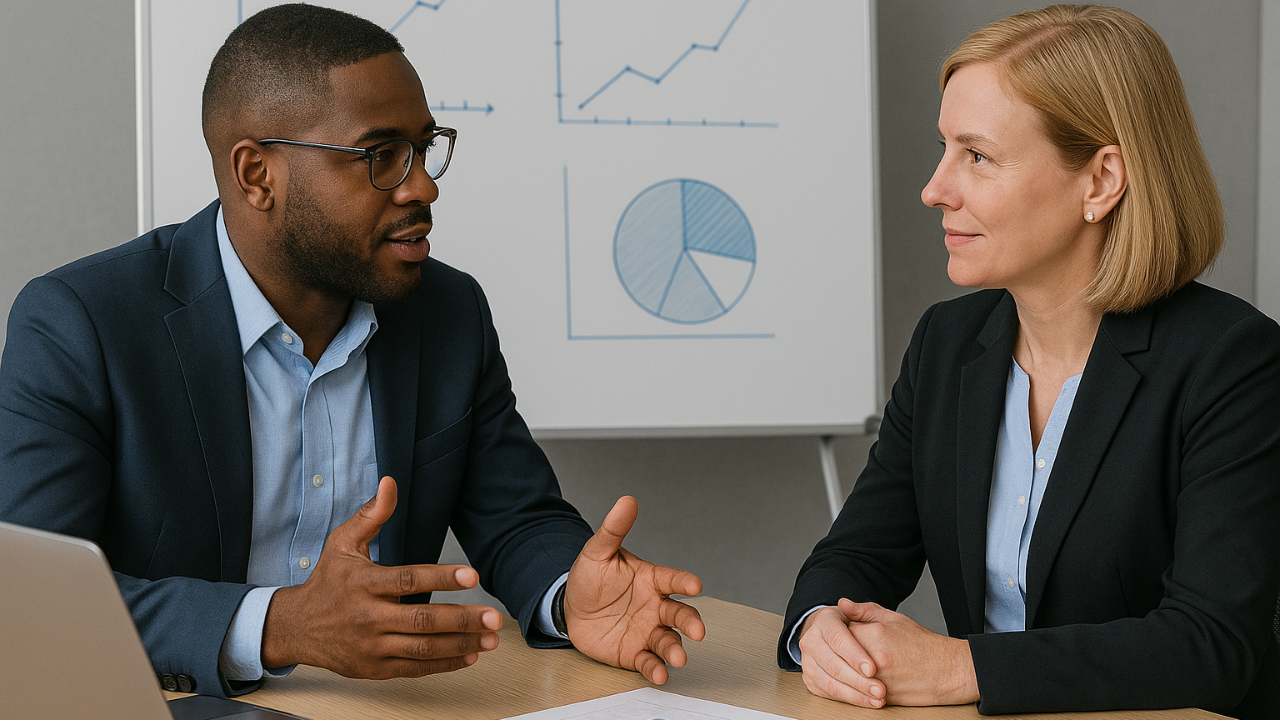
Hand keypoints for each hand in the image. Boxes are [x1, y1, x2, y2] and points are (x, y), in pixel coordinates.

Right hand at [261, 476, 502, 678]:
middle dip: (462, 620)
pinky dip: (444, 664)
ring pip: (422, 649)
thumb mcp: (342, 543)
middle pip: (421, 621)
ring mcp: (372, 646)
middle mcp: (368, 618)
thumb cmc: (326, 581)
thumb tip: (390, 482)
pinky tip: (469, 656)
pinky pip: (415, 668)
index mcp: (363, 584)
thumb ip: (371, 515)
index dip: (442, 578)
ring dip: (461, 645)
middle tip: (494, 616)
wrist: (294, 627)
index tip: (472, 576)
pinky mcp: (375, 668)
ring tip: (491, 638)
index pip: (408, 580)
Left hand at [563, 496, 705, 683]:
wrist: (569, 608)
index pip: (673, 579)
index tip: (695, 584)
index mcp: (651, 580)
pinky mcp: (635, 652)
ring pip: (668, 640)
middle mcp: (655, 606)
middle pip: (679, 614)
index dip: (685, 581)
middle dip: (691, 622)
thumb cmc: (590, 578)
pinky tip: (661, 673)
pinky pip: (649, 661)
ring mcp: (647, 630)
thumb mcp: (598, 551)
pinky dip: (657, 669)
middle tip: (697, 631)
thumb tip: (627, 500)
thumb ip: (614, 529)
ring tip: (678, 657)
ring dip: (676, 649)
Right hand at [796, 605, 886, 707]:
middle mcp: (811, 641)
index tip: (873, 669)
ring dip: (855, 694)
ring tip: (876, 699)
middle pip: (834, 665)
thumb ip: (860, 608)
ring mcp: (808, 661)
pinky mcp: (810, 679)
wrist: (829, 635)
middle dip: (859, 681)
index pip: (838, 639)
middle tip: (880, 689)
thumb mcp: (859, 613)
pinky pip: (828, 693)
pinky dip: (848, 699)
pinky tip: (865, 701)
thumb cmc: (848, 625)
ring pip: (830, 683)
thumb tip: (846, 603)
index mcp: (824, 622)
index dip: (855, 656)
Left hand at [839, 599, 978, 705]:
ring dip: (843, 670)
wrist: (947, 672)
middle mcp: (872, 659)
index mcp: (874, 635)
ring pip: (844, 676)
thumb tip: (842, 604)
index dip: (839, 632)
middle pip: (837, 655)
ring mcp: (876, 680)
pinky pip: (855, 692)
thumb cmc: (923, 645)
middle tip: (843, 650)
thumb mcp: (894, 618)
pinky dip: (852, 686)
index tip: (844, 632)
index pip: (839, 632)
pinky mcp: (880, 697)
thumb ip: (865, 610)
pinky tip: (858, 678)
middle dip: (837, 652)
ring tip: (851, 664)